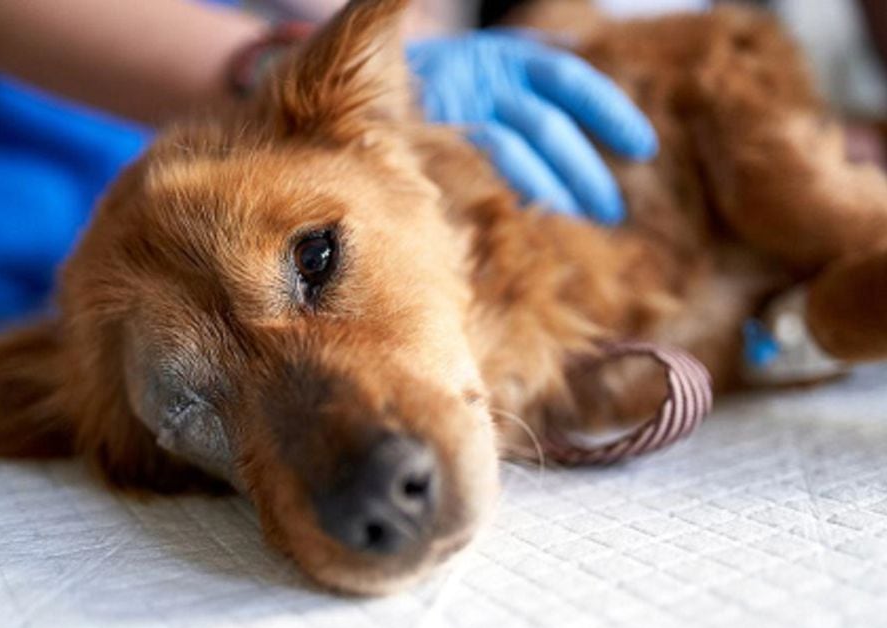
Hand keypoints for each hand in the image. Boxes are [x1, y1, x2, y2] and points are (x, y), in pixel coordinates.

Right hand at [407, 32, 657, 224]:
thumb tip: (575, 153)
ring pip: (512, 147)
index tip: (643, 148)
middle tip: (611, 213)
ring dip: (551, 188)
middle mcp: (476, 72)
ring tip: (579, 224)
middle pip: (545, 124)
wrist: (333, 101)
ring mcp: (446, 103)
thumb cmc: (413, 105)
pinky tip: (528, 220)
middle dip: (583, 170)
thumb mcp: (472, 94)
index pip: (567, 78)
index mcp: (498, 56)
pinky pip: (475, 164)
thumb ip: (515, 115)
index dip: (609, 110)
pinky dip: (505, 190)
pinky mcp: (423, 130)